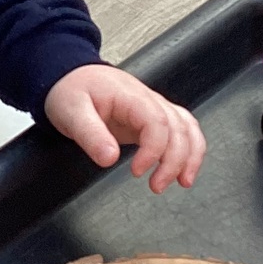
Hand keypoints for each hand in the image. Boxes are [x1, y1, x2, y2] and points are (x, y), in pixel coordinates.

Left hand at [43, 65, 205, 193]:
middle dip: (175, 161)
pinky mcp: (153, 119)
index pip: (157, 121)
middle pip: (178, 128)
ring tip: (182, 182)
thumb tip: (109, 158)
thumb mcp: (72, 112)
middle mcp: (148, 100)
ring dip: (190, 156)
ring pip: (187, 129)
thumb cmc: (72, 90)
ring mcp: (154, 108)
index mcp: (130, 96)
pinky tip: (184, 169)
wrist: (72, 77)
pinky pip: (183, 130)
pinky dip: (190, 150)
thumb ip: (90, 135)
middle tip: (156, 186)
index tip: (136, 171)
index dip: (153, 150)